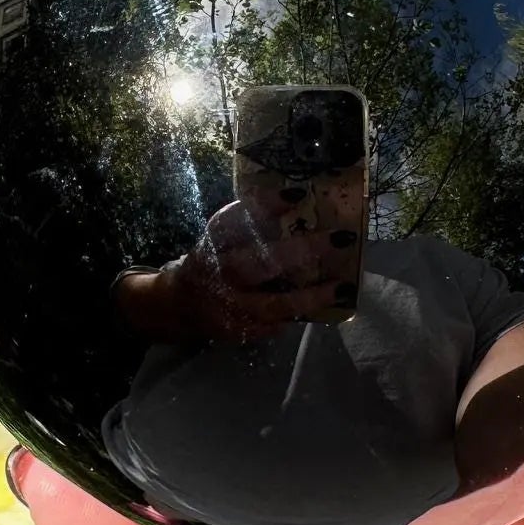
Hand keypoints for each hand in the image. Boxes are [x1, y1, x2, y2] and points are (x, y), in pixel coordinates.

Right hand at [116, 200, 345, 343]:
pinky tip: (327, 303)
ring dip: (312, 295)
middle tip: (340, 238)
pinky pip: (277, 323)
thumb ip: (251, 224)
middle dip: (302, 251)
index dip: (264, 206)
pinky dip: (303, 313)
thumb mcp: (222, 237)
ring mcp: (228, 307)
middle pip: (259, 263)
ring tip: (342, 285)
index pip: (233, 222)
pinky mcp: (239, 331)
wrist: (181, 305)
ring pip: (274, 303)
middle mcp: (217, 274)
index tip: (297, 194)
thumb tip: (304, 203)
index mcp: (212, 244)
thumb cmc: (214, 260)